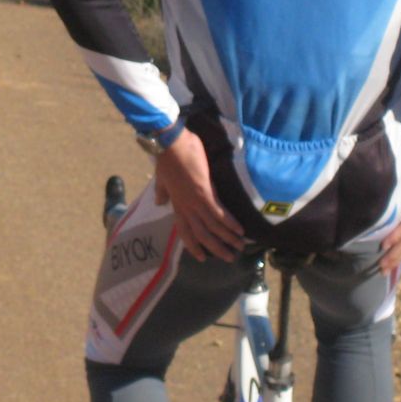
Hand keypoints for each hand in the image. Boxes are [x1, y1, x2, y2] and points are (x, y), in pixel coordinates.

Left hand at [154, 128, 244, 261]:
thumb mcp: (162, 178)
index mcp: (176, 204)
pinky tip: (240, 230)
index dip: (193, 245)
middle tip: (229, 258)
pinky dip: (230, 222)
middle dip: (216, 248)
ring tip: (240, 246)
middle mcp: (186, 207)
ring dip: (227, 238)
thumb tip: (159, 202)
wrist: (169, 143)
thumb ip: (162, 192)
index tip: (202, 257)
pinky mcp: (204, 193)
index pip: (185, 231)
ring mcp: (194, 201)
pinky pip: (218, 213)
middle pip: (201, 234)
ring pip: (212, 227)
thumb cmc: (167, 157)